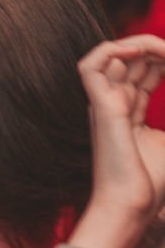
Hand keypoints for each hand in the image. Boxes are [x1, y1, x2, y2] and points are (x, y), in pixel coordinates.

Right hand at [80, 35, 164, 232]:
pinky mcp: (101, 107)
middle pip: (132, 58)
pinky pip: (91, 66)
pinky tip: (143, 52)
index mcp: (130, 111)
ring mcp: (104, 103)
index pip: (146, 71)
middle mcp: (114, 103)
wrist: (133, 205)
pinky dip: (113, 49)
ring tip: (164, 48)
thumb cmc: (152, 181)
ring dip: (141, 43)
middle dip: (159, 48)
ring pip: (111, 54)